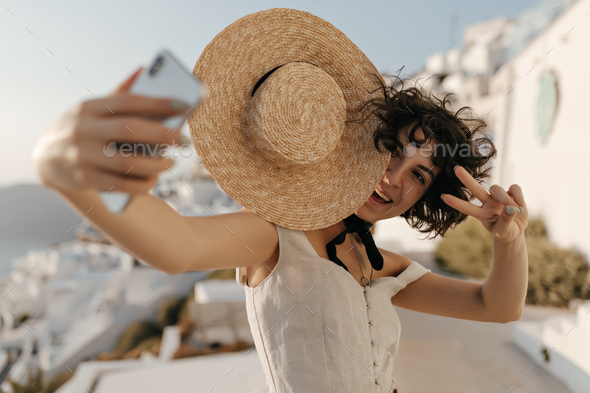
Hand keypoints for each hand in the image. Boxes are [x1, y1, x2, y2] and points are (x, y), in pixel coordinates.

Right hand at [32, 67, 188, 193]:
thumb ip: (119, 93)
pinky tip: (155, 179)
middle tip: (183, 139)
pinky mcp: (85, 179)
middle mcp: (83, 129)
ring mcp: (82, 155)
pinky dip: (142, 184)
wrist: (47, 159)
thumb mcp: (93, 109)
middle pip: (130, 130)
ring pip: (127, 161)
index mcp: (88, 107)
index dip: (158, 102)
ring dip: (155, 164)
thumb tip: (144, 71)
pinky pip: (120, 184)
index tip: (183, 104)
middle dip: (162, 134)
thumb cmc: (83, 129)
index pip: (128, 101)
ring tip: (171, 162)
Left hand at [440, 166, 527, 242]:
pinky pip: (514, 188)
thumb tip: (510, 208)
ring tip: (514, 210)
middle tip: (456, 169)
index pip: (467, 208)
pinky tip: (521, 205)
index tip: (444, 197)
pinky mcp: (511, 192)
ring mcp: (498, 196)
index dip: (456, 203)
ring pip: (496, 189)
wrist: (517, 229)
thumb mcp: (504, 231)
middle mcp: (487, 203)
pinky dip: (519, 196)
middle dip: (466, 179)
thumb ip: (505, 221)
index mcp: (481, 214)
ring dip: (505, 199)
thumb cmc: (506, 231)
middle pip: (475, 189)